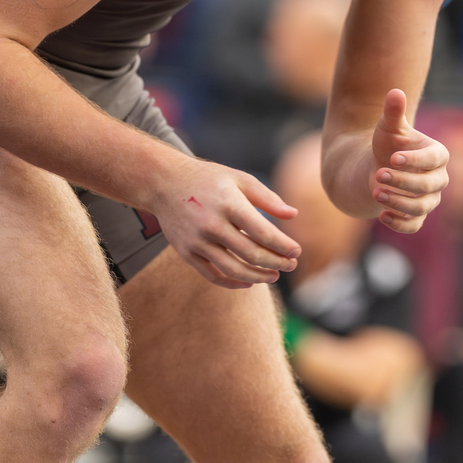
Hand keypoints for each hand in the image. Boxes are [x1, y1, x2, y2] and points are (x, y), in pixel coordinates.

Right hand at [151, 159, 300, 288]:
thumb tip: (293, 215)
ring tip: (275, 276)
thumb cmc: (210, 179)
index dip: (283, 246)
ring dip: (258, 277)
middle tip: (292, 265)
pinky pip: (212, 275)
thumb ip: (267, 198)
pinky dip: (233, 283)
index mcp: (229, 204)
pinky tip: (250, 282)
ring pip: (233, 270)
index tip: (297, 251)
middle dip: (276, 263)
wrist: (165, 183)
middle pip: (251, 254)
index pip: (263, 233)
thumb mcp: (240, 179)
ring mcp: (197, 241)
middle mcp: (212, 225)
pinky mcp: (187, 253)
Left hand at [370, 88, 448, 232]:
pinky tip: (382, 215)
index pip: (433, 159)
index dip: (415, 160)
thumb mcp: (387, 128)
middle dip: (404, 182)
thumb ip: (393, 112)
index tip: (392, 157)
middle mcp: (438, 179)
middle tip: (379, 175)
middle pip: (428, 186)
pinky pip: (413, 225)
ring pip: (421, 207)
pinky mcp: (416, 217)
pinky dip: (399, 223)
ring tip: (376, 192)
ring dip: (399, 202)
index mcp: (438, 154)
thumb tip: (395, 92)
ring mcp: (429, 200)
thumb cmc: (387, 145)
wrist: (377, 168)